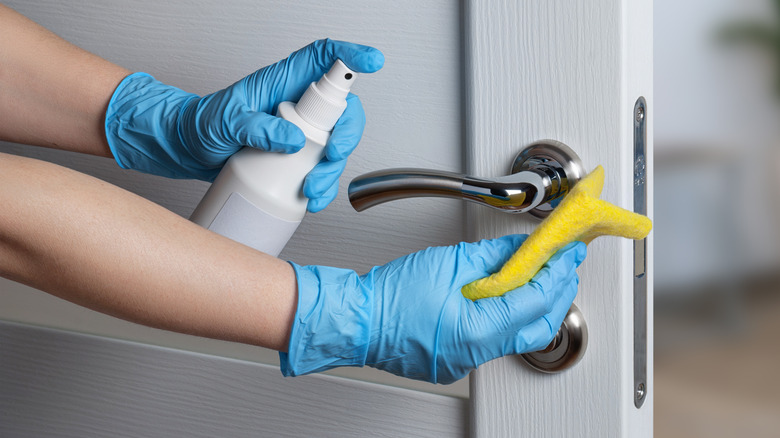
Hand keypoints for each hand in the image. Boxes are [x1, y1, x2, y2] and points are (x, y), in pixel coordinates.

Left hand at [105, 39, 383, 210]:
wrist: (188, 150)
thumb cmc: (202, 124)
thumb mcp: (224, 122)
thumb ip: (257, 127)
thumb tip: (291, 138)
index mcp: (282, 82)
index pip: (323, 59)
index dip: (350, 56)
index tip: (370, 61)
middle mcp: (296, 104)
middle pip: (343, 110)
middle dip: (347, 135)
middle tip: (332, 154)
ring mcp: (299, 131)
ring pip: (335, 145)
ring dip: (333, 170)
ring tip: (313, 189)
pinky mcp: (296, 156)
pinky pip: (321, 168)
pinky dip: (322, 186)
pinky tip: (311, 199)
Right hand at [281, 235, 586, 383]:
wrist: (356, 320)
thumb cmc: (389, 296)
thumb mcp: (447, 263)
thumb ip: (492, 257)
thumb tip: (521, 249)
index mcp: (477, 331)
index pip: (535, 302)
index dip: (557, 274)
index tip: (568, 253)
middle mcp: (476, 353)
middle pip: (537, 326)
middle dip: (557, 293)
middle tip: (565, 264)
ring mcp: (466, 361)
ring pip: (519, 336)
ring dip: (536, 305)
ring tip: (542, 275)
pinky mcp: (456, 359)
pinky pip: (495, 340)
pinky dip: (510, 316)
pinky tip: (509, 295)